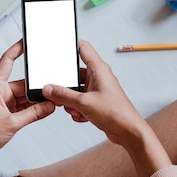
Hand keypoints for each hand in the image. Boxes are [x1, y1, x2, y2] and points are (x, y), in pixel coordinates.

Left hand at [0, 40, 55, 174]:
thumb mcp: (13, 123)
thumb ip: (34, 114)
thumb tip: (49, 106)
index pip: (6, 62)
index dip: (16, 50)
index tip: (26, 41)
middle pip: (21, 83)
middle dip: (35, 87)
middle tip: (49, 89)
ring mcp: (2, 102)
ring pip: (23, 96)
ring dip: (34, 100)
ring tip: (48, 103)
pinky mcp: (5, 112)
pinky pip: (22, 106)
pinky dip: (31, 108)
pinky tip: (42, 110)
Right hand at [42, 40, 170, 176]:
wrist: (128, 132)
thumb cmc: (116, 113)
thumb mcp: (83, 103)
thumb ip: (63, 95)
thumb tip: (49, 89)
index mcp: (98, 69)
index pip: (83, 48)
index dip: (70, 44)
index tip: (57, 46)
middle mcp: (98, 77)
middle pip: (75, 74)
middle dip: (66, 86)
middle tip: (61, 93)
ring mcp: (97, 89)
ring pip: (76, 90)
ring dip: (72, 102)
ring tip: (77, 109)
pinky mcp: (97, 101)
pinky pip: (80, 101)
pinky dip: (78, 110)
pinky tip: (83, 116)